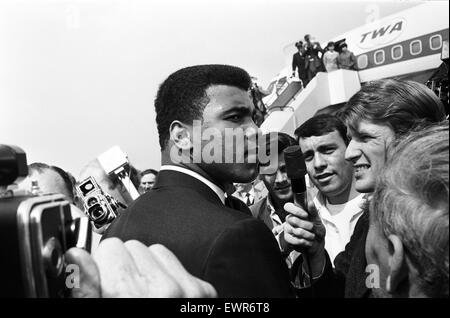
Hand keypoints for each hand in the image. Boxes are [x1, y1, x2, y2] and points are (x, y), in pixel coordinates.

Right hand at [65, 238, 216, 297]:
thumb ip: (86, 291)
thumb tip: (76, 257)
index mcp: (130, 295)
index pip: (110, 247)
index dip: (101, 268)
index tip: (103, 285)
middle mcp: (165, 288)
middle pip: (133, 247)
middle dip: (123, 266)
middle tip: (123, 296)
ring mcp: (189, 289)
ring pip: (156, 251)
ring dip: (146, 268)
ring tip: (142, 298)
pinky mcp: (205, 292)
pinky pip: (177, 264)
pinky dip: (168, 276)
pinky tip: (162, 300)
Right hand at [283, 193, 325, 257]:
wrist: (318, 244)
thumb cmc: (317, 230)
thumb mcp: (318, 220)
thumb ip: (313, 211)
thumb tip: (310, 202)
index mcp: (296, 212)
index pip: (288, 206)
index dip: (296, 210)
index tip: (306, 215)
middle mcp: (290, 219)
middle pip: (291, 219)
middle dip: (305, 225)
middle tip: (312, 227)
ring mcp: (287, 228)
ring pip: (292, 230)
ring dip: (306, 234)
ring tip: (312, 236)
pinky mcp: (287, 238)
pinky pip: (291, 239)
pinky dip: (303, 241)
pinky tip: (308, 241)